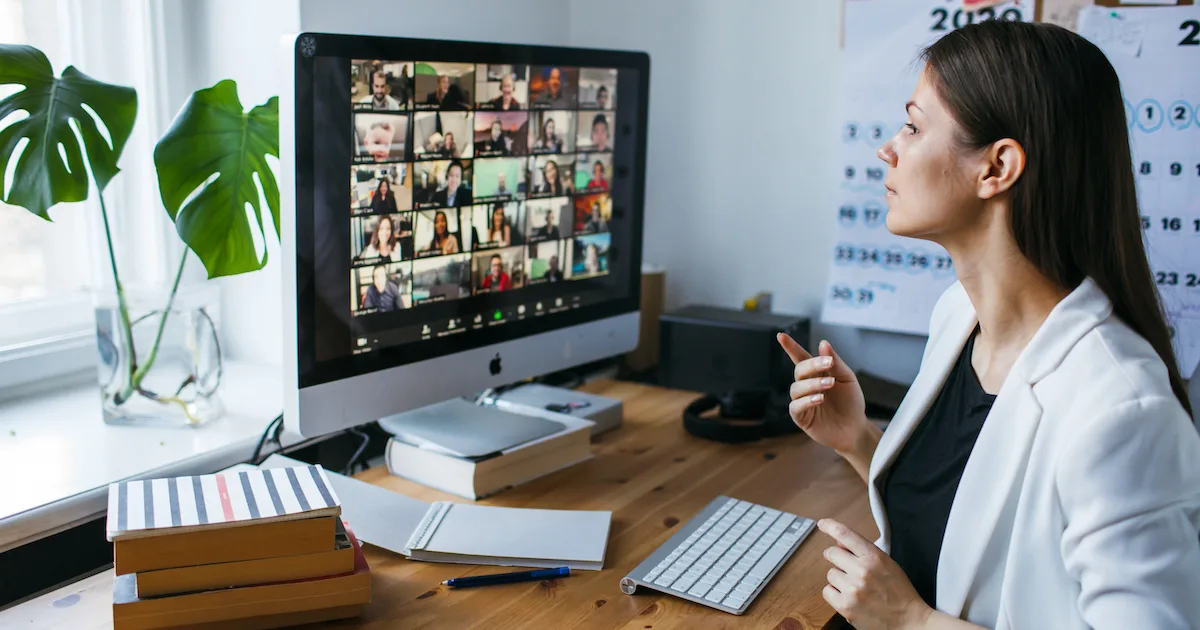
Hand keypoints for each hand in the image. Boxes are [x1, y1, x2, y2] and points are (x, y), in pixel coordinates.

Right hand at [777, 334, 868, 454]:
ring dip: (812, 384)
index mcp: (816, 373)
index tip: (781, 336)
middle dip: (812, 365)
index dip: (790, 347)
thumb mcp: (847, 378)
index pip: (800, 357)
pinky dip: (806, 401)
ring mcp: (802, 401)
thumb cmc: (850, 402)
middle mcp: (806, 385)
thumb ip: (835, 362)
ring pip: (796, 388)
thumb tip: (823, 343)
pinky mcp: (801, 417)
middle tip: (828, 365)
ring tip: (829, 385)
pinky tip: (819, 399)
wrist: (855, 427)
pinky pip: (795, 407)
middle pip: (799, 370)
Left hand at [819, 519, 930, 629]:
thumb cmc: (900, 593)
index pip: (846, 534)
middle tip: (846, 567)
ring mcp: (852, 589)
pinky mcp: (845, 606)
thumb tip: (840, 542)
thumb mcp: (888, 564)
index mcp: (874, 557)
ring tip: (855, 587)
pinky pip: (827, 591)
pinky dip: (835, 594)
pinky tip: (849, 597)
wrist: (908, 622)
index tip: (823, 524)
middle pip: (831, 553)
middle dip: (837, 558)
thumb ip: (864, 552)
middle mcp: (862, 571)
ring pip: (830, 574)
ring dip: (839, 579)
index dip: (831, 526)